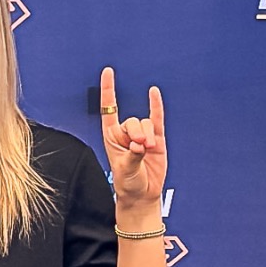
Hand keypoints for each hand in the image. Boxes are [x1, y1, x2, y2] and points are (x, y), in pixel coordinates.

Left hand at [99, 67, 167, 205]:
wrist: (142, 194)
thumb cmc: (127, 183)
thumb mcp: (125, 170)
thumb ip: (133, 155)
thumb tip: (141, 144)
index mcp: (111, 137)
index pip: (108, 109)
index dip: (108, 90)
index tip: (108, 72)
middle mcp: (125, 133)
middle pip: (132, 121)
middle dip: (136, 133)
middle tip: (139, 147)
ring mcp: (142, 135)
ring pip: (146, 124)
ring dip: (147, 135)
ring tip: (148, 149)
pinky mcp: (157, 139)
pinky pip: (157, 119)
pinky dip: (156, 106)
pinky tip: (153, 93)